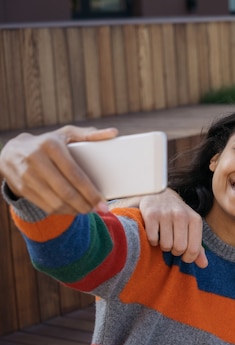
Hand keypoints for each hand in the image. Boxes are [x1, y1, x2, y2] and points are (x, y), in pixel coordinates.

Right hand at [0, 125, 117, 213]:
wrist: (11, 152)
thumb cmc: (48, 143)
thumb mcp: (66, 134)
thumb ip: (89, 135)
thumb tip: (113, 133)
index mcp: (51, 146)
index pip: (75, 174)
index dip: (90, 191)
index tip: (102, 202)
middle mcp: (36, 160)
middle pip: (65, 191)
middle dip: (84, 204)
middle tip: (97, 210)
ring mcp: (26, 175)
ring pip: (55, 202)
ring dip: (74, 210)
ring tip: (86, 210)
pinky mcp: (21, 188)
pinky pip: (45, 206)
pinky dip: (61, 212)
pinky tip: (71, 210)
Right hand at [139, 188, 207, 267]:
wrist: (159, 194)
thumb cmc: (177, 216)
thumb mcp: (191, 228)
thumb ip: (198, 247)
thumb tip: (204, 265)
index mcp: (195, 219)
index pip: (194, 249)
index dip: (187, 257)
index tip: (183, 254)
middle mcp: (181, 215)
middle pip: (179, 248)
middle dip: (174, 251)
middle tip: (172, 244)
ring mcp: (166, 214)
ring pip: (166, 245)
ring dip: (163, 246)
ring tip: (164, 237)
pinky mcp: (151, 214)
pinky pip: (153, 239)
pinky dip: (152, 241)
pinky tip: (154, 233)